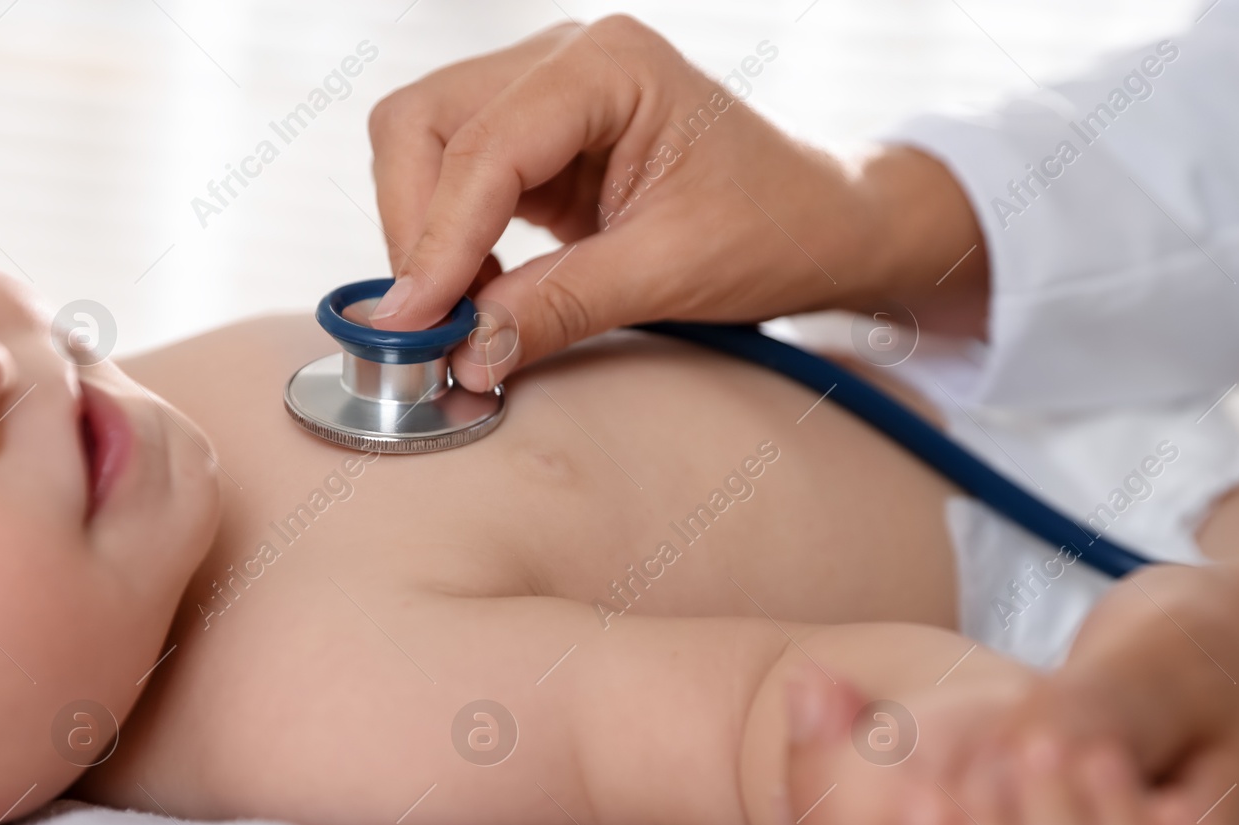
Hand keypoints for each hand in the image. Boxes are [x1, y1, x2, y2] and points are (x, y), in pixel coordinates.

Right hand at [366, 16, 984, 389]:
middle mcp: (566, 59)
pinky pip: (456, 176)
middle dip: (414, 227)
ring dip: (424, 234)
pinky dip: (448, 238)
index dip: (437, 239)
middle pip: (424, 123)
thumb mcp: (671, 274)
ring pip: (424, 145)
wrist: (824, 224)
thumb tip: (466, 352)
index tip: (416, 324)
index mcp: (610, 66)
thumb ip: (561, 306)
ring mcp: (548, 92)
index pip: (483, 144)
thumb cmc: (776, 229)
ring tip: (464, 314)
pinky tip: (478, 293)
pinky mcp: (540, 138)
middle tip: (434, 324)